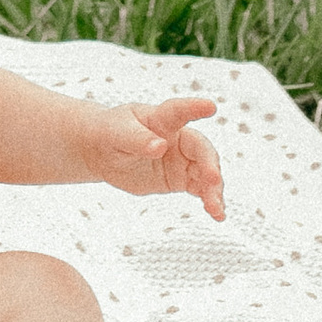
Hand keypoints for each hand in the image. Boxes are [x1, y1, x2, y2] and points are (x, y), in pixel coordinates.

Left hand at [91, 97, 224, 220]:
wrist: (104, 152)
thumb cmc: (111, 132)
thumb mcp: (118, 133)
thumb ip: (138, 140)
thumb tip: (159, 146)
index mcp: (161, 119)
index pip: (179, 111)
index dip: (194, 108)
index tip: (210, 106)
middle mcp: (177, 137)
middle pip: (201, 149)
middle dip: (210, 165)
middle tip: (212, 180)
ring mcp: (182, 159)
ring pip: (206, 172)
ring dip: (214, 190)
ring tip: (216, 210)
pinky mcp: (181, 179)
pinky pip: (200, 189)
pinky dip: (210, 200)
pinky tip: (217, 214)